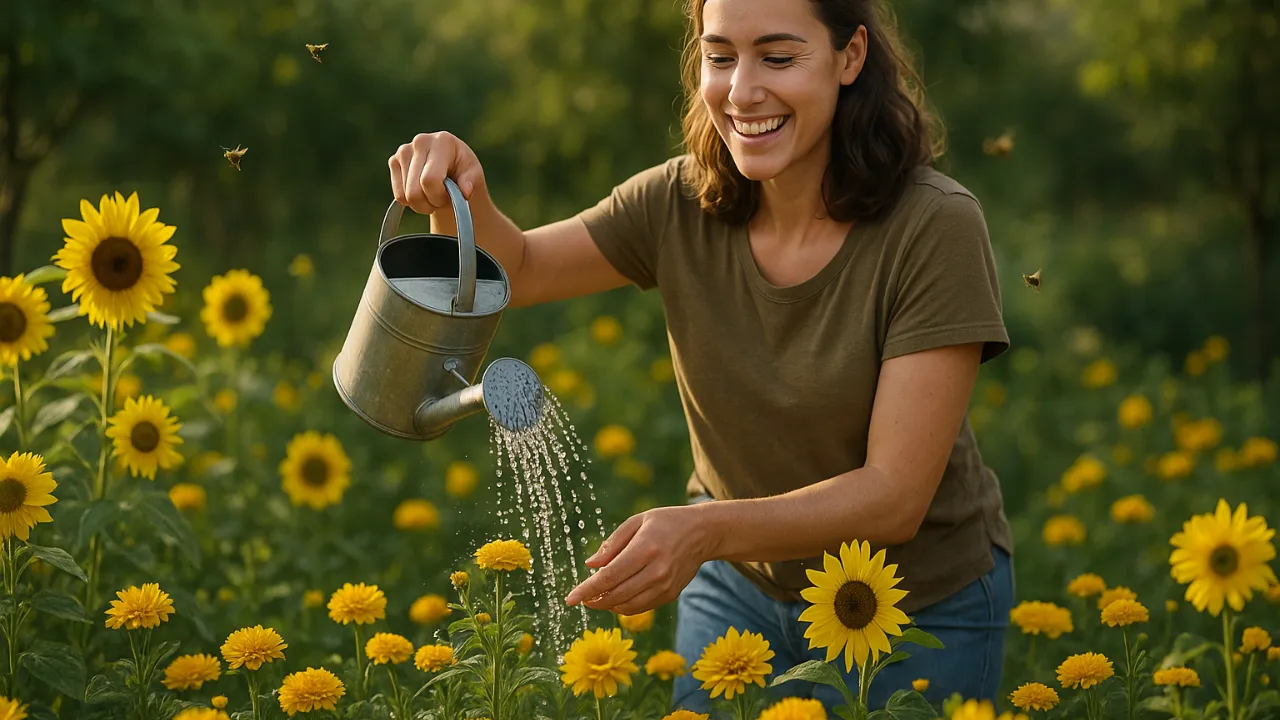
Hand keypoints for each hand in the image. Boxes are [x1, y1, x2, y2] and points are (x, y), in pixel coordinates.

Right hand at [387, 131, 486, 214]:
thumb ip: (471, 181)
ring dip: (421, 203)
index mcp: (442, 142)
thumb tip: (465, 191)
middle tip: (440, 199)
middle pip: (414, 191)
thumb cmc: (463, 170)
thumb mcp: (473, 174)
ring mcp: (404, 150)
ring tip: (432, 193)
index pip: (429, 180)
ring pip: (405, 196)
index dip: (438, 196)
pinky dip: (410, 201)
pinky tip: (421, 190)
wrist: (450, 165)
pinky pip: (398, 195)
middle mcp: (420, 142)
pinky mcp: (394, 160)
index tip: (449, 197)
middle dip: (429, 203)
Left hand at [564, 505, 718, 614]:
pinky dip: (624, 606)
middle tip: (581, 597)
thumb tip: (590, 565)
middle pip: (616, 595)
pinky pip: (641, 607)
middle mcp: (657, 570)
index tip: (569, 599)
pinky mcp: (670, 594)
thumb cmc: (665, 522)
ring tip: (596, 598)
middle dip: (594, 600)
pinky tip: (616, 598)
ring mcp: (665, 585)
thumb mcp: (637, 522)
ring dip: (607, 605)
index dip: (587, 589)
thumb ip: (612, 544)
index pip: (609, 576)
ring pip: (627, 606)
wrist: (703, 533)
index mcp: (645, 548)